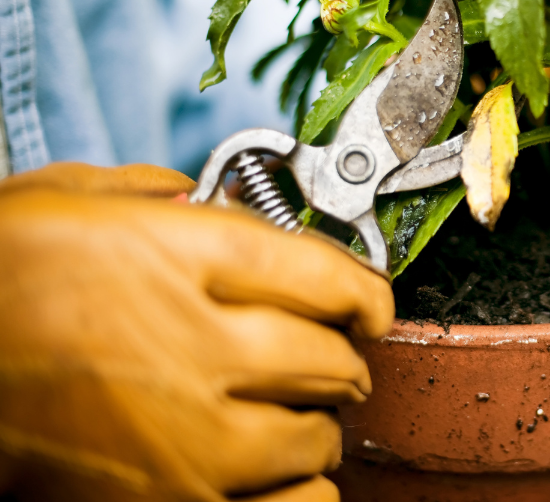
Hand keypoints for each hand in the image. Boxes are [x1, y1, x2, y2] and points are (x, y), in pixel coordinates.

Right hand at [0, 164, 393, 500]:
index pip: (326, 275)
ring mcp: (186, 438)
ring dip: (318, 424)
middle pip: (331, 359)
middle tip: (332, 354)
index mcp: (181, 257)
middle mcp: (196, 346)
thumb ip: (145, 192)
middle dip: (343, 357)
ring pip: (316, 438)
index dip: (367, 291)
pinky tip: (280, 470)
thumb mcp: (61, 201)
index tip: (373, 304)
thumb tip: (192, 195)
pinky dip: (301, 490)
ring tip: (297, 412)